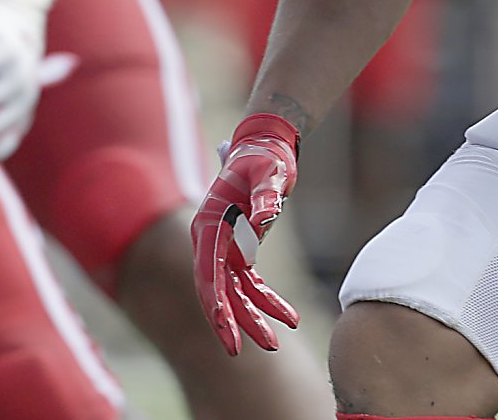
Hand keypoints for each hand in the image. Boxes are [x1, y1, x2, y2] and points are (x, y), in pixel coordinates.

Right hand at [191, 112, 301, 354]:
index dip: (214, 301)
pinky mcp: (242, 251)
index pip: (207, 270)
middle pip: (216, 289)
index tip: (223, 327)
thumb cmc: (266, 157)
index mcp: (209, 223)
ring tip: (274, 344)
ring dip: (252, 318)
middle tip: (240, 351)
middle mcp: (211, 239)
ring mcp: (225, 248)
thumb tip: (262, 222)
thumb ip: (264, 197)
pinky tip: (290, 317)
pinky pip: (252, 284)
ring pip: (235, 293)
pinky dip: (269, 301)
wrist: (266, 147)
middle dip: (228, 321)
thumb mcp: (269, 173)